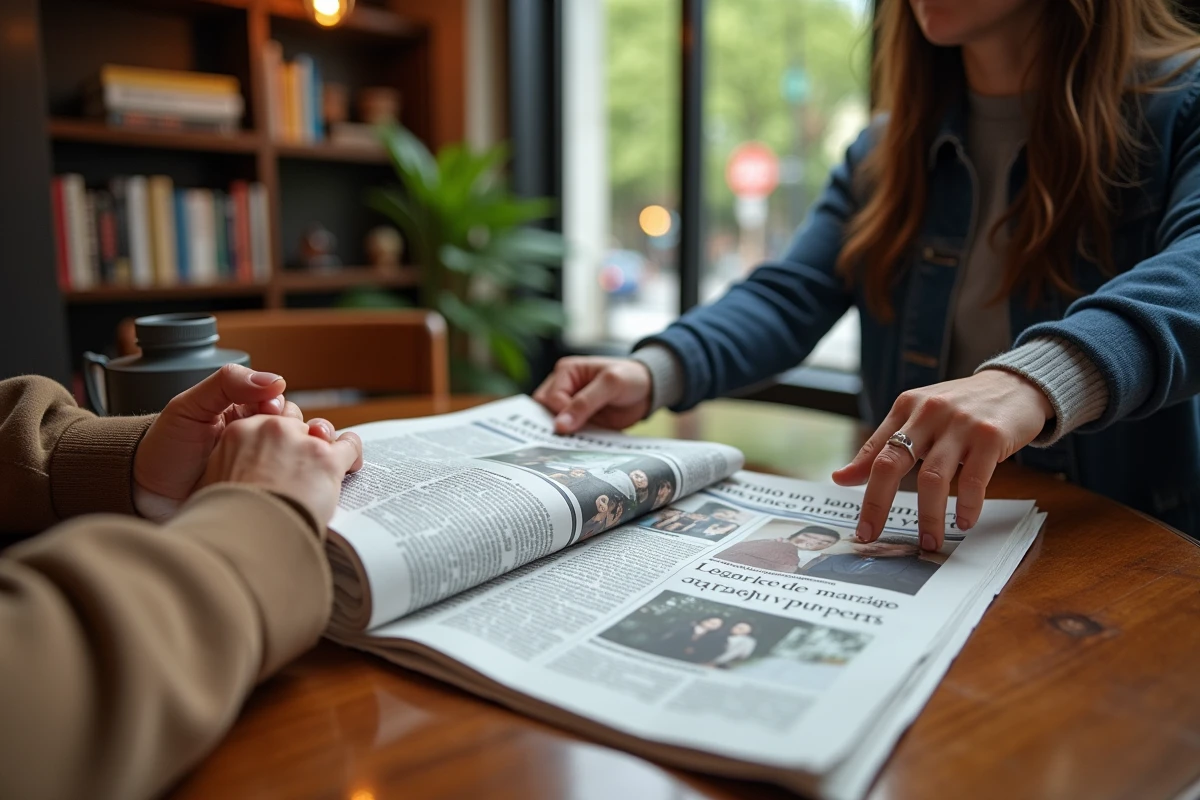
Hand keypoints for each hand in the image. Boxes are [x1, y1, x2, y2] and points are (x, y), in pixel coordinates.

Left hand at [133, 364, 302, 520]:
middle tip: (280, 437)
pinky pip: (293, 479)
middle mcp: (257, 436)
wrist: (149, 495)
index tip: (269, 411)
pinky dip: (305, 474)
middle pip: (294, 425)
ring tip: (301, 454)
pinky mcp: (266, 489)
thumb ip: (226, 384)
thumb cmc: (165, 450)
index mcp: (242, 411)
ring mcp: (263, 465)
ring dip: (309, 449)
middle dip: (295, 428)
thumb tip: (275, 381)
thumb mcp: (188, 407)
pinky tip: (302, 475)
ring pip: (300, 451)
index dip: (279, 405)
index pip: (277, 400)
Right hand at [198, 414, 363, 524]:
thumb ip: (230, 466)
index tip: (279, 455)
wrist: (248, 538)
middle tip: (299, 468)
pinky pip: (350, 445)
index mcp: (239, 431)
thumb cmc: (229, 519)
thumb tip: (241, 474)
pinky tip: (349, 469)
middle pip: (296, 423)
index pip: (267, 420)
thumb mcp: (214, 483)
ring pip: (323, 431)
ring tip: (322, 471)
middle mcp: (271, 428)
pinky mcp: (326, 458)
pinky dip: (352, 456)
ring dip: (325, 447)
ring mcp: (301, 442)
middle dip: (300, 441)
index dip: (277, 439)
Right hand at [533, 357, 651, 433]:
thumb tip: (559, 426)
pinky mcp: (581, 421)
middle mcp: (564, 388)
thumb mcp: (610, 384)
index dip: (562, 414)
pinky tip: (584, 446)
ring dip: (565, 436)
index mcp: (565, 372)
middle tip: (569, 439)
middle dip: (556, 426)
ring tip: (577, 444)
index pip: (550, 399)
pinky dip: (576, 440)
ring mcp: (571, 406)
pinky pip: (571, 434)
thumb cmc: (629, 377)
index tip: (578, 424)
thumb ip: (584, 403)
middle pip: (545, 412)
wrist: (649, 390)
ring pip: (555, 425)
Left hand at [832, 370, 1052, 550]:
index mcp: (906, 407)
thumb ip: (882, 446)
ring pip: (932, 478)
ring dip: (929, 516)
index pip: (875, 454)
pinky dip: (967, 506)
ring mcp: (960, 424)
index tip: (860, 527)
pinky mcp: (990, 435)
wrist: (1016, 385)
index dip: (863, 492)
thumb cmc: (961, 407)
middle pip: (892, 463)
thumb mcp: (918, 418)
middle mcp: (928, 412)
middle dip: (878, 504)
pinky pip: (974, 479)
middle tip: (873, 536)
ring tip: (930, 541)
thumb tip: (840, 478)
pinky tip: (965, 521)